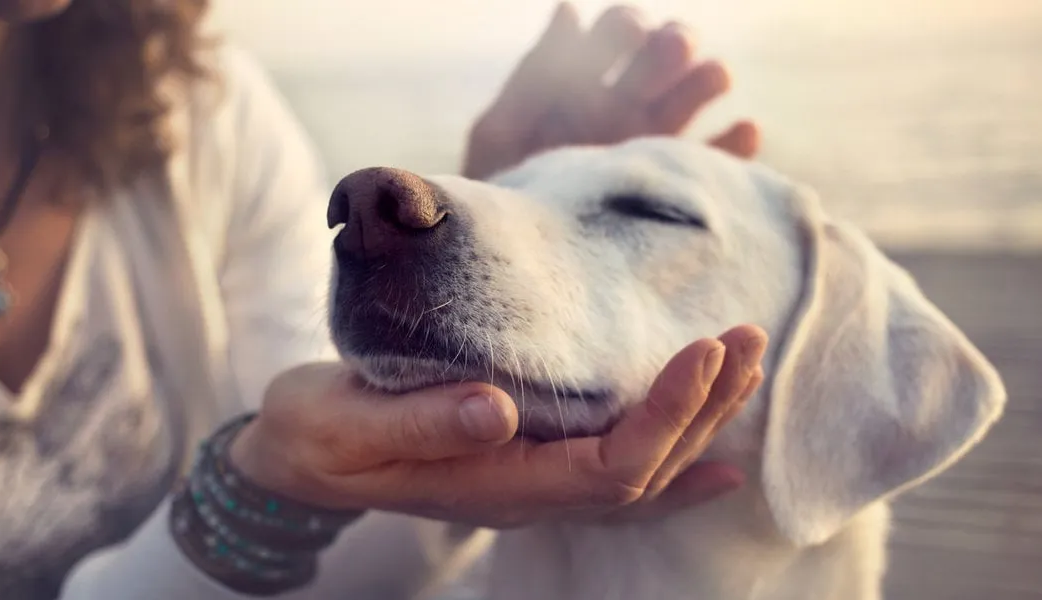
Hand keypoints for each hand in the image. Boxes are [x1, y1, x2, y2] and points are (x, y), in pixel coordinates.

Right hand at [229, 325, 766, 528]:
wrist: (296, 457)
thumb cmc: (316, 435)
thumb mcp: (346, 424)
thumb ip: (420, 423)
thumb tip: (498, 409)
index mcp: (494, 485)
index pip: (608, 466)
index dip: (665, 414)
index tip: (703, 350)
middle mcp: (527, 493)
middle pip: (643, 470)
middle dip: (702, 407)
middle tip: (745, 337)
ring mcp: (531, 482)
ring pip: (640, 470)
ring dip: (699, 421)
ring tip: (744, 364)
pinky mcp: (526, 459)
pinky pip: (616, 473)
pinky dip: (674, 462)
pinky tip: (718, 458)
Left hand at [463, 3, 759, 179]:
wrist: (516, 268)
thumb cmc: (500, 197)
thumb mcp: (502, 135)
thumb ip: (534, 77)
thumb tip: (569, 9)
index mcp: (582, 84)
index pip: (617, 33)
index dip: (627, 26)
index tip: (630, 34)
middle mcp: (624, 107)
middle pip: (664, 56)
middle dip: (673, 44)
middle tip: (672, 50)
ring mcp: (654, 145)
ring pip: (695, 96)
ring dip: (708, 78)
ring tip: (713, 77)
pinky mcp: (677, 188)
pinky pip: (719, 162)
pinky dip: (737, 144)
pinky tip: (744, 131)